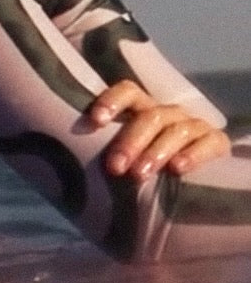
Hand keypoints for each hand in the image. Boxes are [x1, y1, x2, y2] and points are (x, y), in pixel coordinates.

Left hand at [92, 81, 230, 179]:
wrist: (190, 190)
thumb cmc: (144, 173)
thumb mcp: (124, 164)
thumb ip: (105, 159)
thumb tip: (66, 169)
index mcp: (142, 111)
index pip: (128, 91)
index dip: (111, 101)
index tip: (95, 121)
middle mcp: (167, 114)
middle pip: (149, 116)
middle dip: (130, 141)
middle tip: (115, 167)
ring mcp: (193, 126)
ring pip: (174, 130)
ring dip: (155, 152)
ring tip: (139, 175)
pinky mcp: (216, 142)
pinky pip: (208, 143)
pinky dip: (193, 154)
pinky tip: (178, 169)